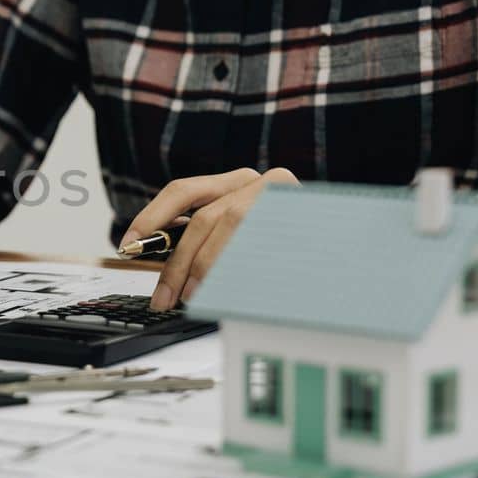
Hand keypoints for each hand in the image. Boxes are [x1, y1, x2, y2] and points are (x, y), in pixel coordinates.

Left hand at [122, 168, 297, 309]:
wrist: (350, 236)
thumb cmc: (291, 244)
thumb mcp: (243, 236)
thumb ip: (209, 240)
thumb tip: (170, 271)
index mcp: (235, 182)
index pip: (183, 191)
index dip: (151, 217)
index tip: (127, 244)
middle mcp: (256, 181)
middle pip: (202, 218)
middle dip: (176, 262)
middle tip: (163, 297)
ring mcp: (280, 193)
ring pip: (228, 224)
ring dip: (204, 266)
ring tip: (191, 296)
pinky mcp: (298, 210)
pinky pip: (257, 238)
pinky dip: (236, 265)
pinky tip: (226, 287)